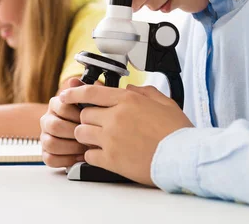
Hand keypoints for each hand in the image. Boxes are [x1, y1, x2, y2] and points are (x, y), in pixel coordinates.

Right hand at [39, 78, 87, 167]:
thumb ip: (85, 90)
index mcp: (56, 104)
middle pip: (55, 126)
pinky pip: (49, 159)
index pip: (63, 107)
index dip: (78, 115)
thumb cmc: (87, 115)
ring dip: (70, 147)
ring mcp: (44, 136)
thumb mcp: (90, 101)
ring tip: (85, 148)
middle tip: (90, 137)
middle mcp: (47, 119)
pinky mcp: (46, 153)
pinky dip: (65, 160)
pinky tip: (77, 157)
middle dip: (74, 133)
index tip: (90, 120)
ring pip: (50, 143)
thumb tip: (74, 81)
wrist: (83, 130)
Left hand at [60, 84, 193, 185]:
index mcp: (128, 100)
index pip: (91, 92)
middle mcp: (115, 117)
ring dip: (87, 136)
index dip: (74, 92)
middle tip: (97, 125)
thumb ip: (144, 92)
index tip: (65, 94)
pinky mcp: (111, 159)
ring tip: (99, 141)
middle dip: (88, 119)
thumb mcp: (164, 102)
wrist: (184, 158)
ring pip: (81, 133)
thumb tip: (130, 88)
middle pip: (84, 114)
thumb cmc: (177, 133)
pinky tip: (103, 156)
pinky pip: (89, 155)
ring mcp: (111, 139)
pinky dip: (92, 155)